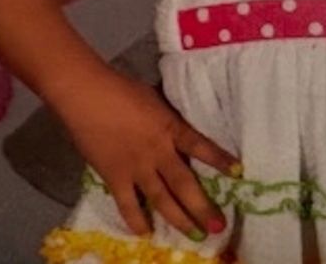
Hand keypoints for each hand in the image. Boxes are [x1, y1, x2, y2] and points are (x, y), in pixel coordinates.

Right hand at [56, 71, 237, 238]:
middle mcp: (158, 152)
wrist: (87, 95)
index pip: (201, 146)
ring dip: (179, 219)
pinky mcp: (114, 176)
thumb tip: (182, 122)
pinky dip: (137, 219)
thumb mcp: (157, 99)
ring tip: (195, 235)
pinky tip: (146, 232)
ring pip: (161, 199)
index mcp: (171, 128)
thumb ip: (170, 117)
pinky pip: (128, 204)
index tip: (238, 173)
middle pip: (185, 184)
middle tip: (218, 227)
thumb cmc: (123, 90)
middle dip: (203, 207)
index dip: (220, 160)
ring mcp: (136, 167)